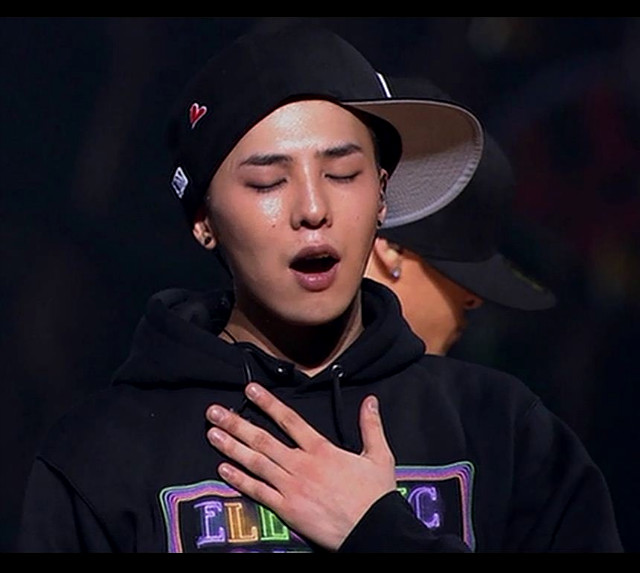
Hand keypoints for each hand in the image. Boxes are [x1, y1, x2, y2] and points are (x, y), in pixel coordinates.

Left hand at [205, 383, 396, 550]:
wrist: (373, 531)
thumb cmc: (376, 495)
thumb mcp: (379, 455)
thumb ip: (371, 426)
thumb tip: (370, 400)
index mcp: (321, 449)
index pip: (289, 420)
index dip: (268, 403)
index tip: (250, 390)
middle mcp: (301, 464)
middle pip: (263, 440)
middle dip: (236, 423)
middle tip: (214, 411)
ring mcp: (291, 487)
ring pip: (255, 463)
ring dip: (231, 447)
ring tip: (212, 433)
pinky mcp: (287, 509)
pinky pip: (259, 492)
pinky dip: (240, 480)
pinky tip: (223, 469)